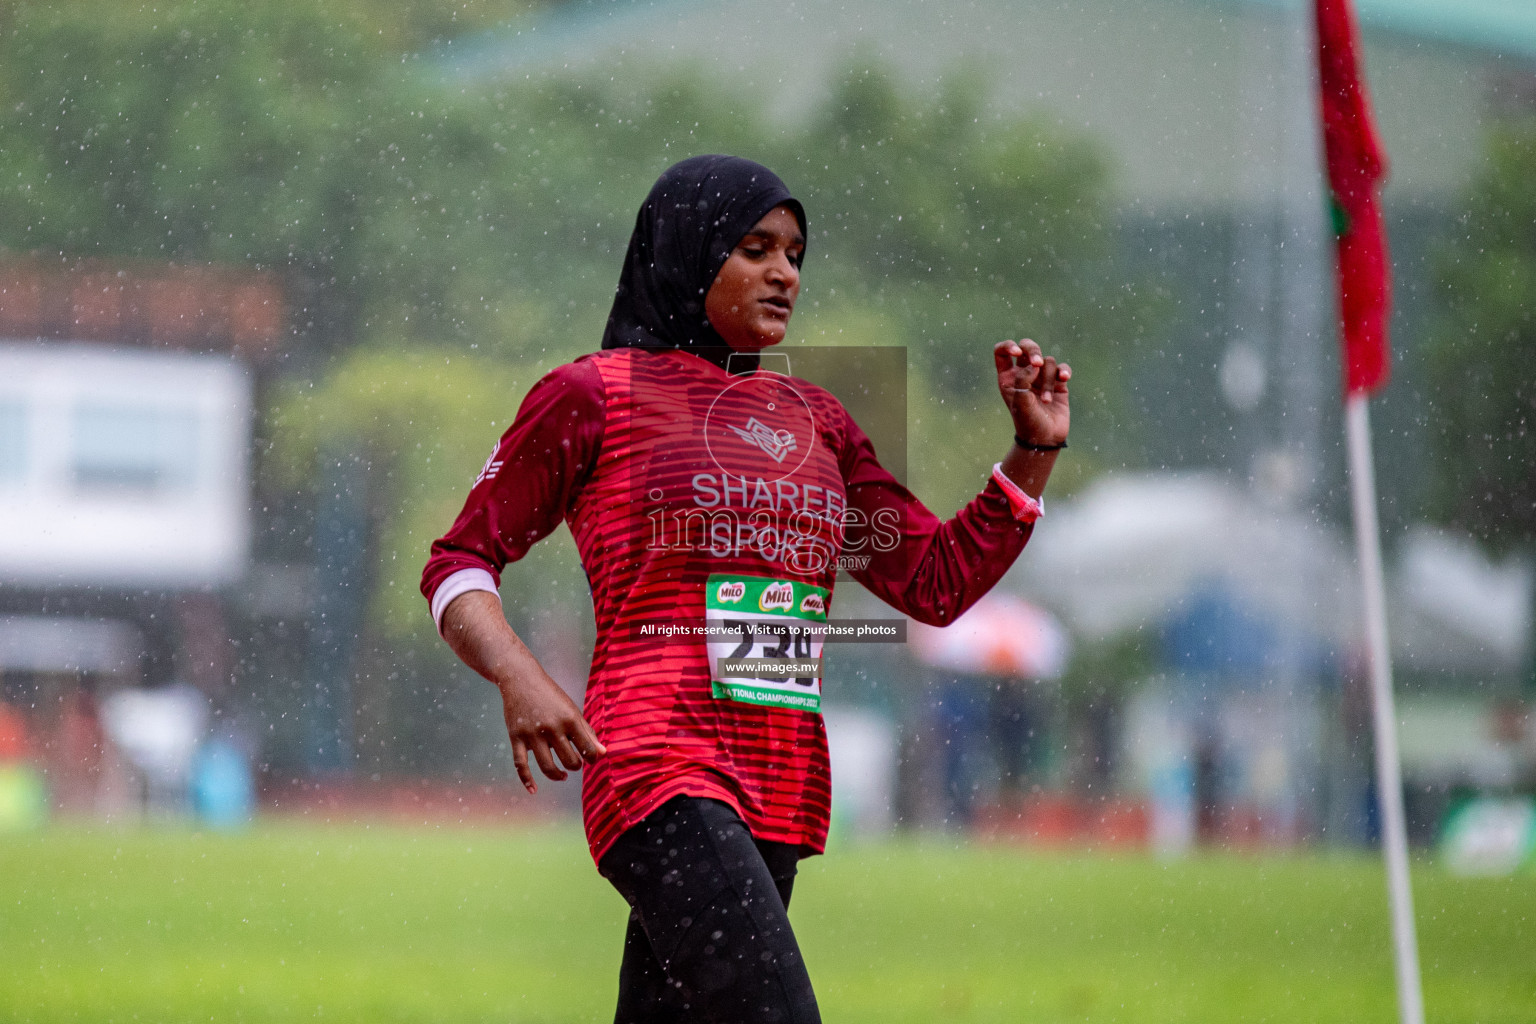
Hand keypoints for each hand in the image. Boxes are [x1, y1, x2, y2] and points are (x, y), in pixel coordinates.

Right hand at [496, 667, 605, 794]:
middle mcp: (552, 727)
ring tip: (563, 775)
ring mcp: (532, 733)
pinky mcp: (516, 737)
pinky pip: (521, 765)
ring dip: (558, 775)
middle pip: (569, 760)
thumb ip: (587, 731)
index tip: (591, 759)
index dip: (593, 758)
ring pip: (548, 767)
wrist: (521, 679)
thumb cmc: (551, 696)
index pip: (588, 748)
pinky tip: (534, 790)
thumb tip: (602, 753)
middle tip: (575, 764)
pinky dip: (527, 780)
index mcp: (569, 718)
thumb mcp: (572, 709)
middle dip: (576, 766)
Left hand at [995, 339, 1069, 445]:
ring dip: (1048, 379)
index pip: (1001, 351)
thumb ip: (1023, 379)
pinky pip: (1061, 368)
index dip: (1008, 345)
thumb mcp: (1020, 402)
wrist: (1046, 439)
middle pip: (1027, 347)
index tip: (1016, 352)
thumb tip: (1034, 364)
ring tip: (1045, 400)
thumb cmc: (1028, 422)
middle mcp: (1023, 374)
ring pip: (1047, 361)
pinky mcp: (1057, 383)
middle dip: (1033, 351)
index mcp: (1008, 378)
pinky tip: (1064, 379)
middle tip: (1037, 364)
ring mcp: (1041, 377)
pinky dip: (1063, 371)